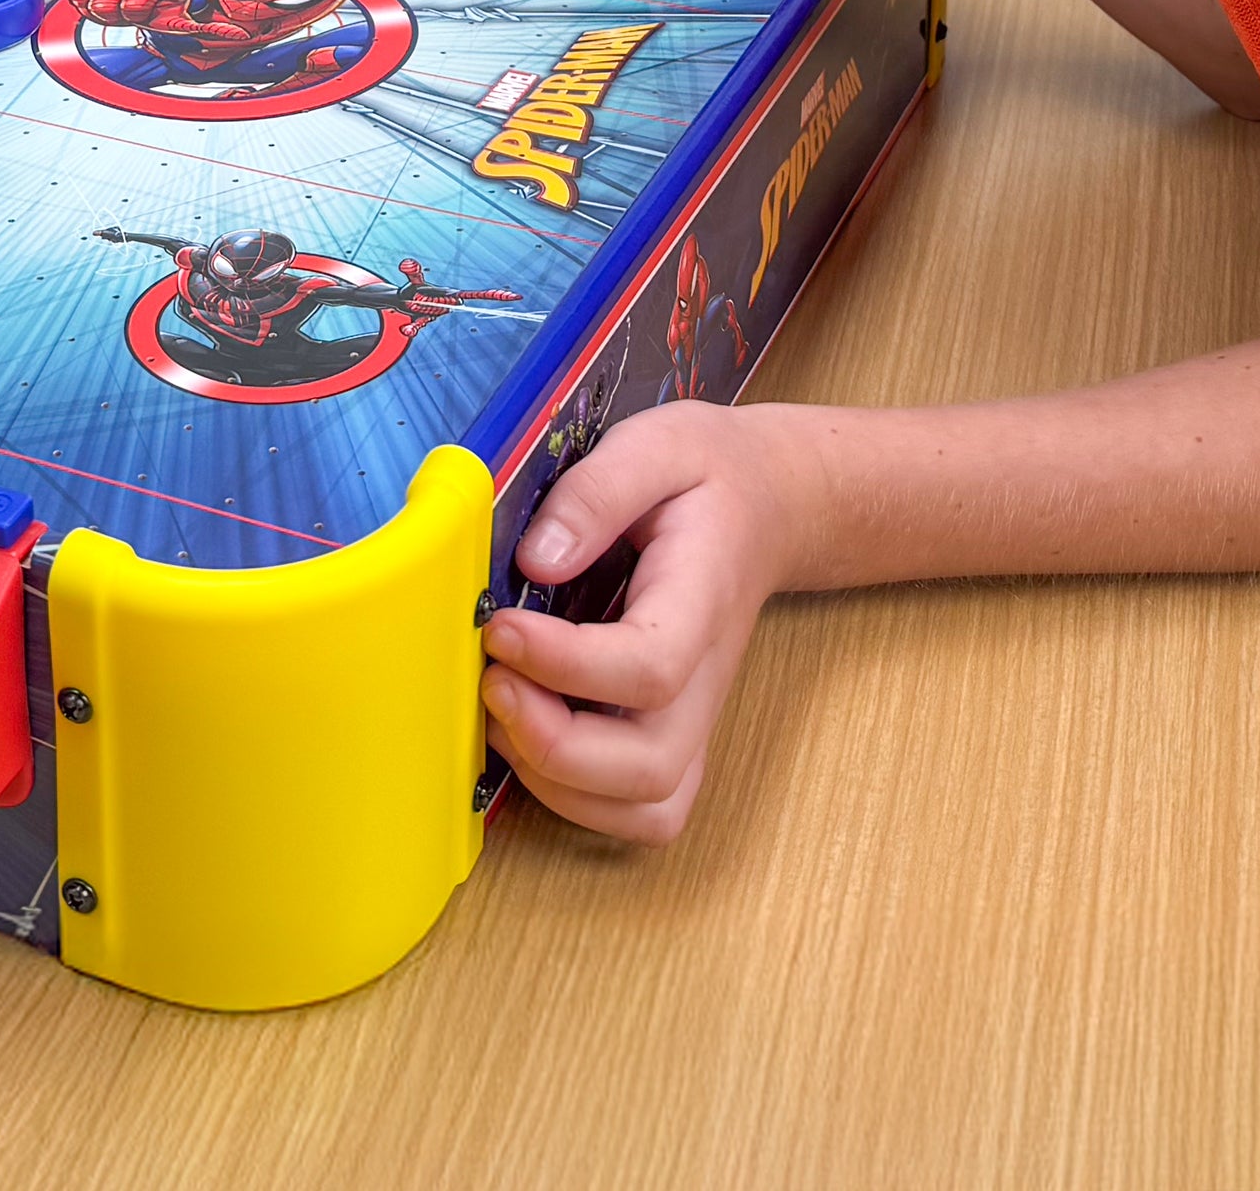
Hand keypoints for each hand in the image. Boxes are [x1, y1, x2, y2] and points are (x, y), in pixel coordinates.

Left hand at [479, 403, 807, 842]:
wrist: (767, 505)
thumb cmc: (707, 475)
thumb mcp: (657, 446)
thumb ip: (597, 492)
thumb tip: (534, 561)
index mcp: (702, 598)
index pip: (650, 666)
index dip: (566, 664)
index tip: (501, 626)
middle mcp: (705, 678)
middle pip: (650, 768)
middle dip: (554, 744)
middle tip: (492, 678)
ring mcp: (695, 718)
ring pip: (647, 808)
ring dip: (559, 782)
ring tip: (501, 710)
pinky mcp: (676, 736)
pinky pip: (641, 813)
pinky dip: (578, 802)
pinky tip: (528, 736)